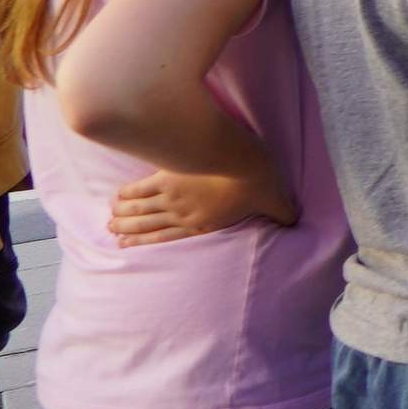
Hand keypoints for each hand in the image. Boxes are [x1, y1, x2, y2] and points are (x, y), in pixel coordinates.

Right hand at [109, 165, 294, 244]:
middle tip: (111, 232)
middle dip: (127, 229)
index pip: (167, 237)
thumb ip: (282, 213)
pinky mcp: (166, 175)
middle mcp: (181, 214)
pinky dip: (126, 194)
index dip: (145, 243)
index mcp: (202, 223)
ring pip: (138, 209)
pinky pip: (140, 188)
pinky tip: (116, 197)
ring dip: (122, 214)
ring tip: (110, 218)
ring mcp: (170, 196)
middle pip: (146, 225)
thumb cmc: (259, 181)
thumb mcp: (274, 201)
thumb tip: (298, 222)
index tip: (126, 247)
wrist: (242, 161)